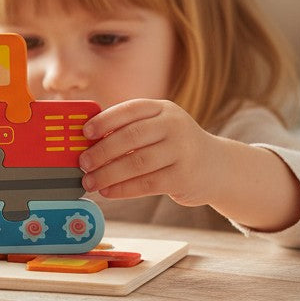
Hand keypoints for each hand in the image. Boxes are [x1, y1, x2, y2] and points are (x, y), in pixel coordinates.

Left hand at [78, 99, 217, 205]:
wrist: (216, 167)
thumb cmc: (174, 146)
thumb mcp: (159, 128)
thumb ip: (130, 129)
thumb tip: (88, 143)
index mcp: (163, 109)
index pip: (130, 109)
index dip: (105, 120)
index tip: (85, 133)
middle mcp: (175, 125)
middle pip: (131, 137)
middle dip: (102, 151)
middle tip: (83, 163)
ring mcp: (181, 151)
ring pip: (137, 163)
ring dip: (108, 174)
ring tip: (90, 181)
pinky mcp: (183, 177)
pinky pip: (146, 184)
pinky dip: (123, 189)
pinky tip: (108, 192)